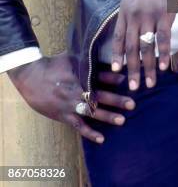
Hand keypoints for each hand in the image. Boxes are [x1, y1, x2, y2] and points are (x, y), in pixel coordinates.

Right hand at [7, 52, 135, 143]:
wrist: (31, 76)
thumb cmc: (54, 64)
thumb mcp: (72, 56)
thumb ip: (88, 57)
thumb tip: (105, 51)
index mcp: (80, 74)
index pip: (99, 75)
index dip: (113, 78)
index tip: (127, 79)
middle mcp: (77, 89)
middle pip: (99, 95)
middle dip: (116, 100)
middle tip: (132, 104)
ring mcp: (70, 103)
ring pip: (91, 112)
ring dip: (107, 116)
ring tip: (122, 120)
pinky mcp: (63, 114)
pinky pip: (78, 125)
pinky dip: (89, 133)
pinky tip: (101, 139)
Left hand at [111, 0, 177, 90]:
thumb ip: (133, 12)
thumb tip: (133, 32)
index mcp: (125, 9)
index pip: (117, 37)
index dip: (117, 55)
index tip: (117, 70)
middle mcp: (134, 14)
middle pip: (131, 47)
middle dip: (133, 69)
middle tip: (134, 87)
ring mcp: (149, 14)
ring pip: (146, 47)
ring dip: (149, 67)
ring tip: (149, 83)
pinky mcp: (164, 14)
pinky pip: (163, 39)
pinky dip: (163, 54)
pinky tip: (164, 67)